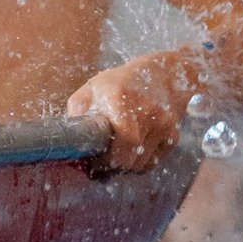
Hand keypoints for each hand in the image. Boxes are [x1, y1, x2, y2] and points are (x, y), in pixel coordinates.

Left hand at [66, 54, 192, 170]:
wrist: (163, 75)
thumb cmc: (120, 83)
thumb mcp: (92, 88)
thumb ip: (77, 113)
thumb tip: (69, 142)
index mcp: (121, 97)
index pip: (124, 140)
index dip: (106, 159)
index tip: (93, 162)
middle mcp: (147, 112)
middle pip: (130, 159)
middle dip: (111, 166)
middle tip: (99, 164)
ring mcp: (163, 125)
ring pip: (140, 165)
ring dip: (124, 166)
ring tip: (114, 153)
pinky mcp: (173, 137)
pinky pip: (152, 163)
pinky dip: (139, 162)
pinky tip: (131, 149)